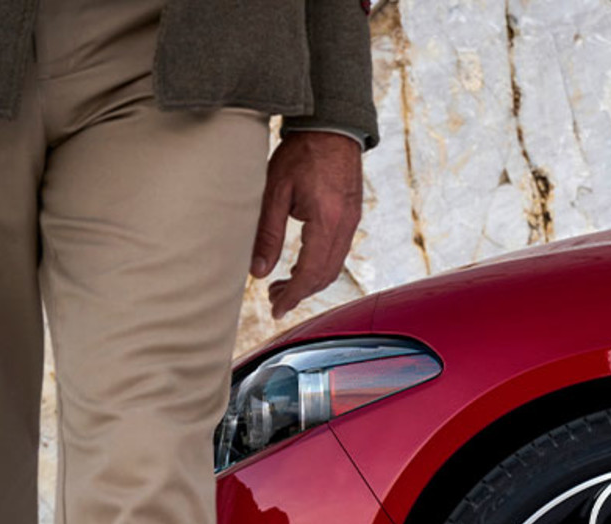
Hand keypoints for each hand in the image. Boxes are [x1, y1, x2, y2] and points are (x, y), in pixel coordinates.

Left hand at [251, 131, 362, 317]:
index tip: (276, 309)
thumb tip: (258, 271)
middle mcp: (345, 226)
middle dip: (300, 293)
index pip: (311, 273)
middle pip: (325, 276)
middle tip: (273, 298)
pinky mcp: (351, 216)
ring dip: (310, 281)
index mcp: (327, 221)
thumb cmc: (301, 153)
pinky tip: (300, 263)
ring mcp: (352, 221)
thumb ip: (267, 233)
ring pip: (334, 266)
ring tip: (283, 284)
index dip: (293, 296)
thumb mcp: (275, 191)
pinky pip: (338, 252)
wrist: (332, 126)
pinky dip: (320, 266)